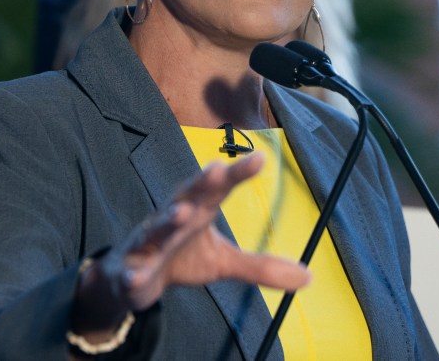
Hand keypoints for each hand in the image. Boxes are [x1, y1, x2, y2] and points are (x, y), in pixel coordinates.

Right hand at [71, 153, 310, 333]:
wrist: (130, 279)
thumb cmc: (181, 258)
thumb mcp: (223, 262)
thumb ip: (260, 266)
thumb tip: (308, 278)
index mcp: (197, 211)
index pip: (219, 189)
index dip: (237, 174)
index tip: (260, 159)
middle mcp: (172, 219)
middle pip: (187, 197)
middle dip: (200, 184)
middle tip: (215, 170)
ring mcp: (148, 243)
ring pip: (156, 229)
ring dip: (168, 220)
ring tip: (181, 214)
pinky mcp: (130, 269)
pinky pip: (132, 270)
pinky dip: (135, 272)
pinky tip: (138, 277)